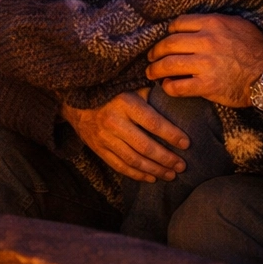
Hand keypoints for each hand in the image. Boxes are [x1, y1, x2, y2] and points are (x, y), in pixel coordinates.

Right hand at [63, 89, 190, 182]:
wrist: (75, 99)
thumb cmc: (111, 91)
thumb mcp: (130, 85)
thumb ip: (151, 94)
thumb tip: (177, 97)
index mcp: (125, 103)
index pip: (153, 123)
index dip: (172, 135)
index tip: (187, 144)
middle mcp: (113, 121)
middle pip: (144, 146)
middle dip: (166, 158)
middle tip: (182, 166)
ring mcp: (104, 137)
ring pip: (133, 159)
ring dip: (154, 169)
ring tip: (171, 175)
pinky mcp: (98, 148)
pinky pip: (119, 166)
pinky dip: (137, 174)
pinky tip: (151, 178)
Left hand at [145, 14, 262, 107]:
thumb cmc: (257, 50)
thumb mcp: (240, 25)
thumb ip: (217, 22)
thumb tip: (198, 23)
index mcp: (213, 24)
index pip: (178, 23)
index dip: (168, 32)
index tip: (166, 39)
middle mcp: (206, 41)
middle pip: (168, 43)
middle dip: (155, 52)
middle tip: (151, 57)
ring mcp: (205, 64)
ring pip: (169, 64)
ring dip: (155, 70)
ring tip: (151, 73)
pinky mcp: (207, 85)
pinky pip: (178, 86)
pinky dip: (169, 87)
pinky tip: (167, 86)